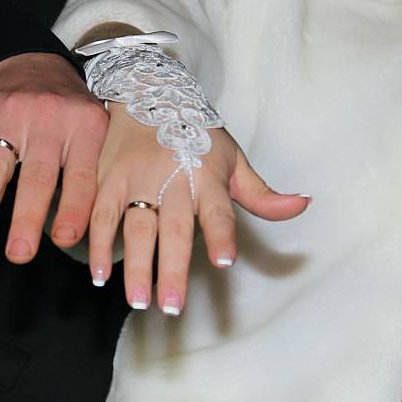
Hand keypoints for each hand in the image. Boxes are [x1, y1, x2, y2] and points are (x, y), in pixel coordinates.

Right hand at [0, 52, 108, 259]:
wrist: (33, 60)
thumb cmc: (69, 110)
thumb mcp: (93, 129)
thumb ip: (89, 171)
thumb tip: (87, 231)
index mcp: (84, 125)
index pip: (80, 173)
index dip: (73, 208)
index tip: (65, 239)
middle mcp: (48, 119)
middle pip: (36, 174)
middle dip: (26, 216)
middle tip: (19, 252)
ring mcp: (10, 114)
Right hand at [88, 104, 308, 314]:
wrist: (148, 94)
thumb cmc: (197, 135)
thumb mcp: (233, 160)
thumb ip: (262, 194)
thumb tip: (303, 205)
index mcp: (206, 176)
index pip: (217, 210)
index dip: (221, 234)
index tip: (224, 261)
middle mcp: (171, 179)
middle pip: (173, 229)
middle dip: (172, 269)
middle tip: (173, 306)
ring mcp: (136, 180)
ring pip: (135, 228)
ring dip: (136, 266)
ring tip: (139, 301)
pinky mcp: (108, 180)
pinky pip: (101, 217)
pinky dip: (99, 246)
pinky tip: (101, 276)